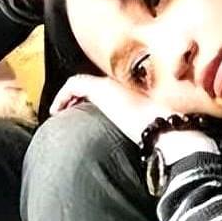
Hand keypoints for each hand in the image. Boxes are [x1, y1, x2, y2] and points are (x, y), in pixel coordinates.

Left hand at [49, 73, 172, 143]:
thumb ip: (140, 123)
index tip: (82, 109)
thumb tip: (139, 139)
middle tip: (69, 109)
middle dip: (78, 96)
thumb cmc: (161, 129)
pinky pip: (74, 85)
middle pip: (93, 84)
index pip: (107, 87)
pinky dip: (63, 95)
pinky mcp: (100, 87)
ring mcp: (109, 83)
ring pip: (81, 83)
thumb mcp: (150, 124)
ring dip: (68, 96)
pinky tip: (57, 109)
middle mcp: (120, 81)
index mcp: (132, 88)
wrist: (164, 127)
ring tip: (60, 109)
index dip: (93, 97)